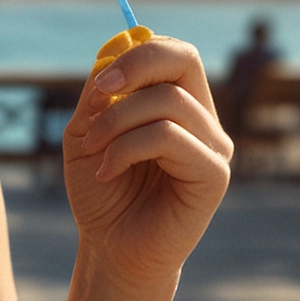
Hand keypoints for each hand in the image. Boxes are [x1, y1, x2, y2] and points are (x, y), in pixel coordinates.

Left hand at [61, 36, 230, 294]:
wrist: (109, 247)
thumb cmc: (101, 190)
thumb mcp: (85, 133)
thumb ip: (97, 94)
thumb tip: (111, 53)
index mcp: (178, 104)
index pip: (174, 54)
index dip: (137, 54)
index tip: (100, 80)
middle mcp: (203, 121)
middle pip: (186, 60)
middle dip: (136, 67)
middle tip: (100, 93)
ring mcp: (213, 147)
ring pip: (169, 102)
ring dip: (117, 122)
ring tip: (95, 151)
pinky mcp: (214, 175)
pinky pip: (170, 138)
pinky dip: (127, 149)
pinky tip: (107, 172)